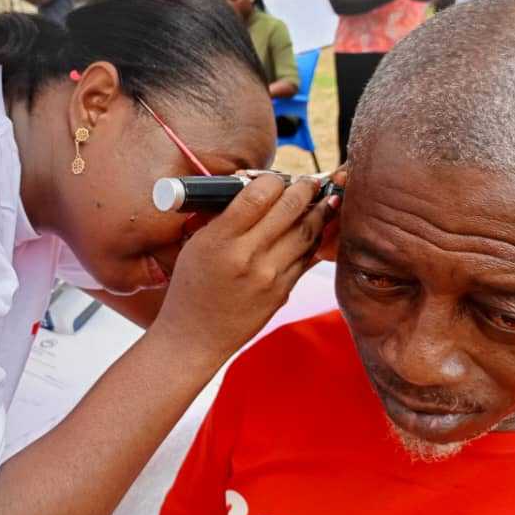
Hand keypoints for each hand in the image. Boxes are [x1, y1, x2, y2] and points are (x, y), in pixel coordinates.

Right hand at [151, 175, 339, 363]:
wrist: (195, 336)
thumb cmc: (191, 287)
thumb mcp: (197, 244)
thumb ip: (225, 217)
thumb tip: (256, 189)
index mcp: (220, 240)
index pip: (258, 196)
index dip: (273, 180)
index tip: (276, 178)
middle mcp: (247, 257)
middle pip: (289, 209)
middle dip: (305, 188)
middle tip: (309, 181)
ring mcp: (269, 277)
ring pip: (306, 232)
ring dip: (318, 211)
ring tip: (323, 199)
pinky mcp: (283, 293)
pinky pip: (307, 258)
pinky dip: (314, 239)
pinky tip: (316, 228)